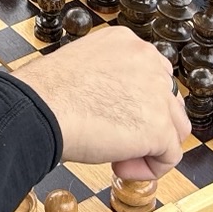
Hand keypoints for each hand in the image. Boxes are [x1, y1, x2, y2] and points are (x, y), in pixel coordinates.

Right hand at [11, 27, 188, 181]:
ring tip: (118, 157)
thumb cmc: (45, 93)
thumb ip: (108, 79)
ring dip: (150, 147)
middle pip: (168, 101)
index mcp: (126, 43)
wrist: (37, 109)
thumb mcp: (82, 69)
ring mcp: (157, 93)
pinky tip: (120, 167)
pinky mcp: (158, 126)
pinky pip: (169, 156)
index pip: (151, 77)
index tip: (110, 117)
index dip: (134, 104)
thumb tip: (117, 107)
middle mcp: (147, 60)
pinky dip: (149, 168)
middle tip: (114, 138)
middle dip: (146, 124)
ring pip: (175, 128)